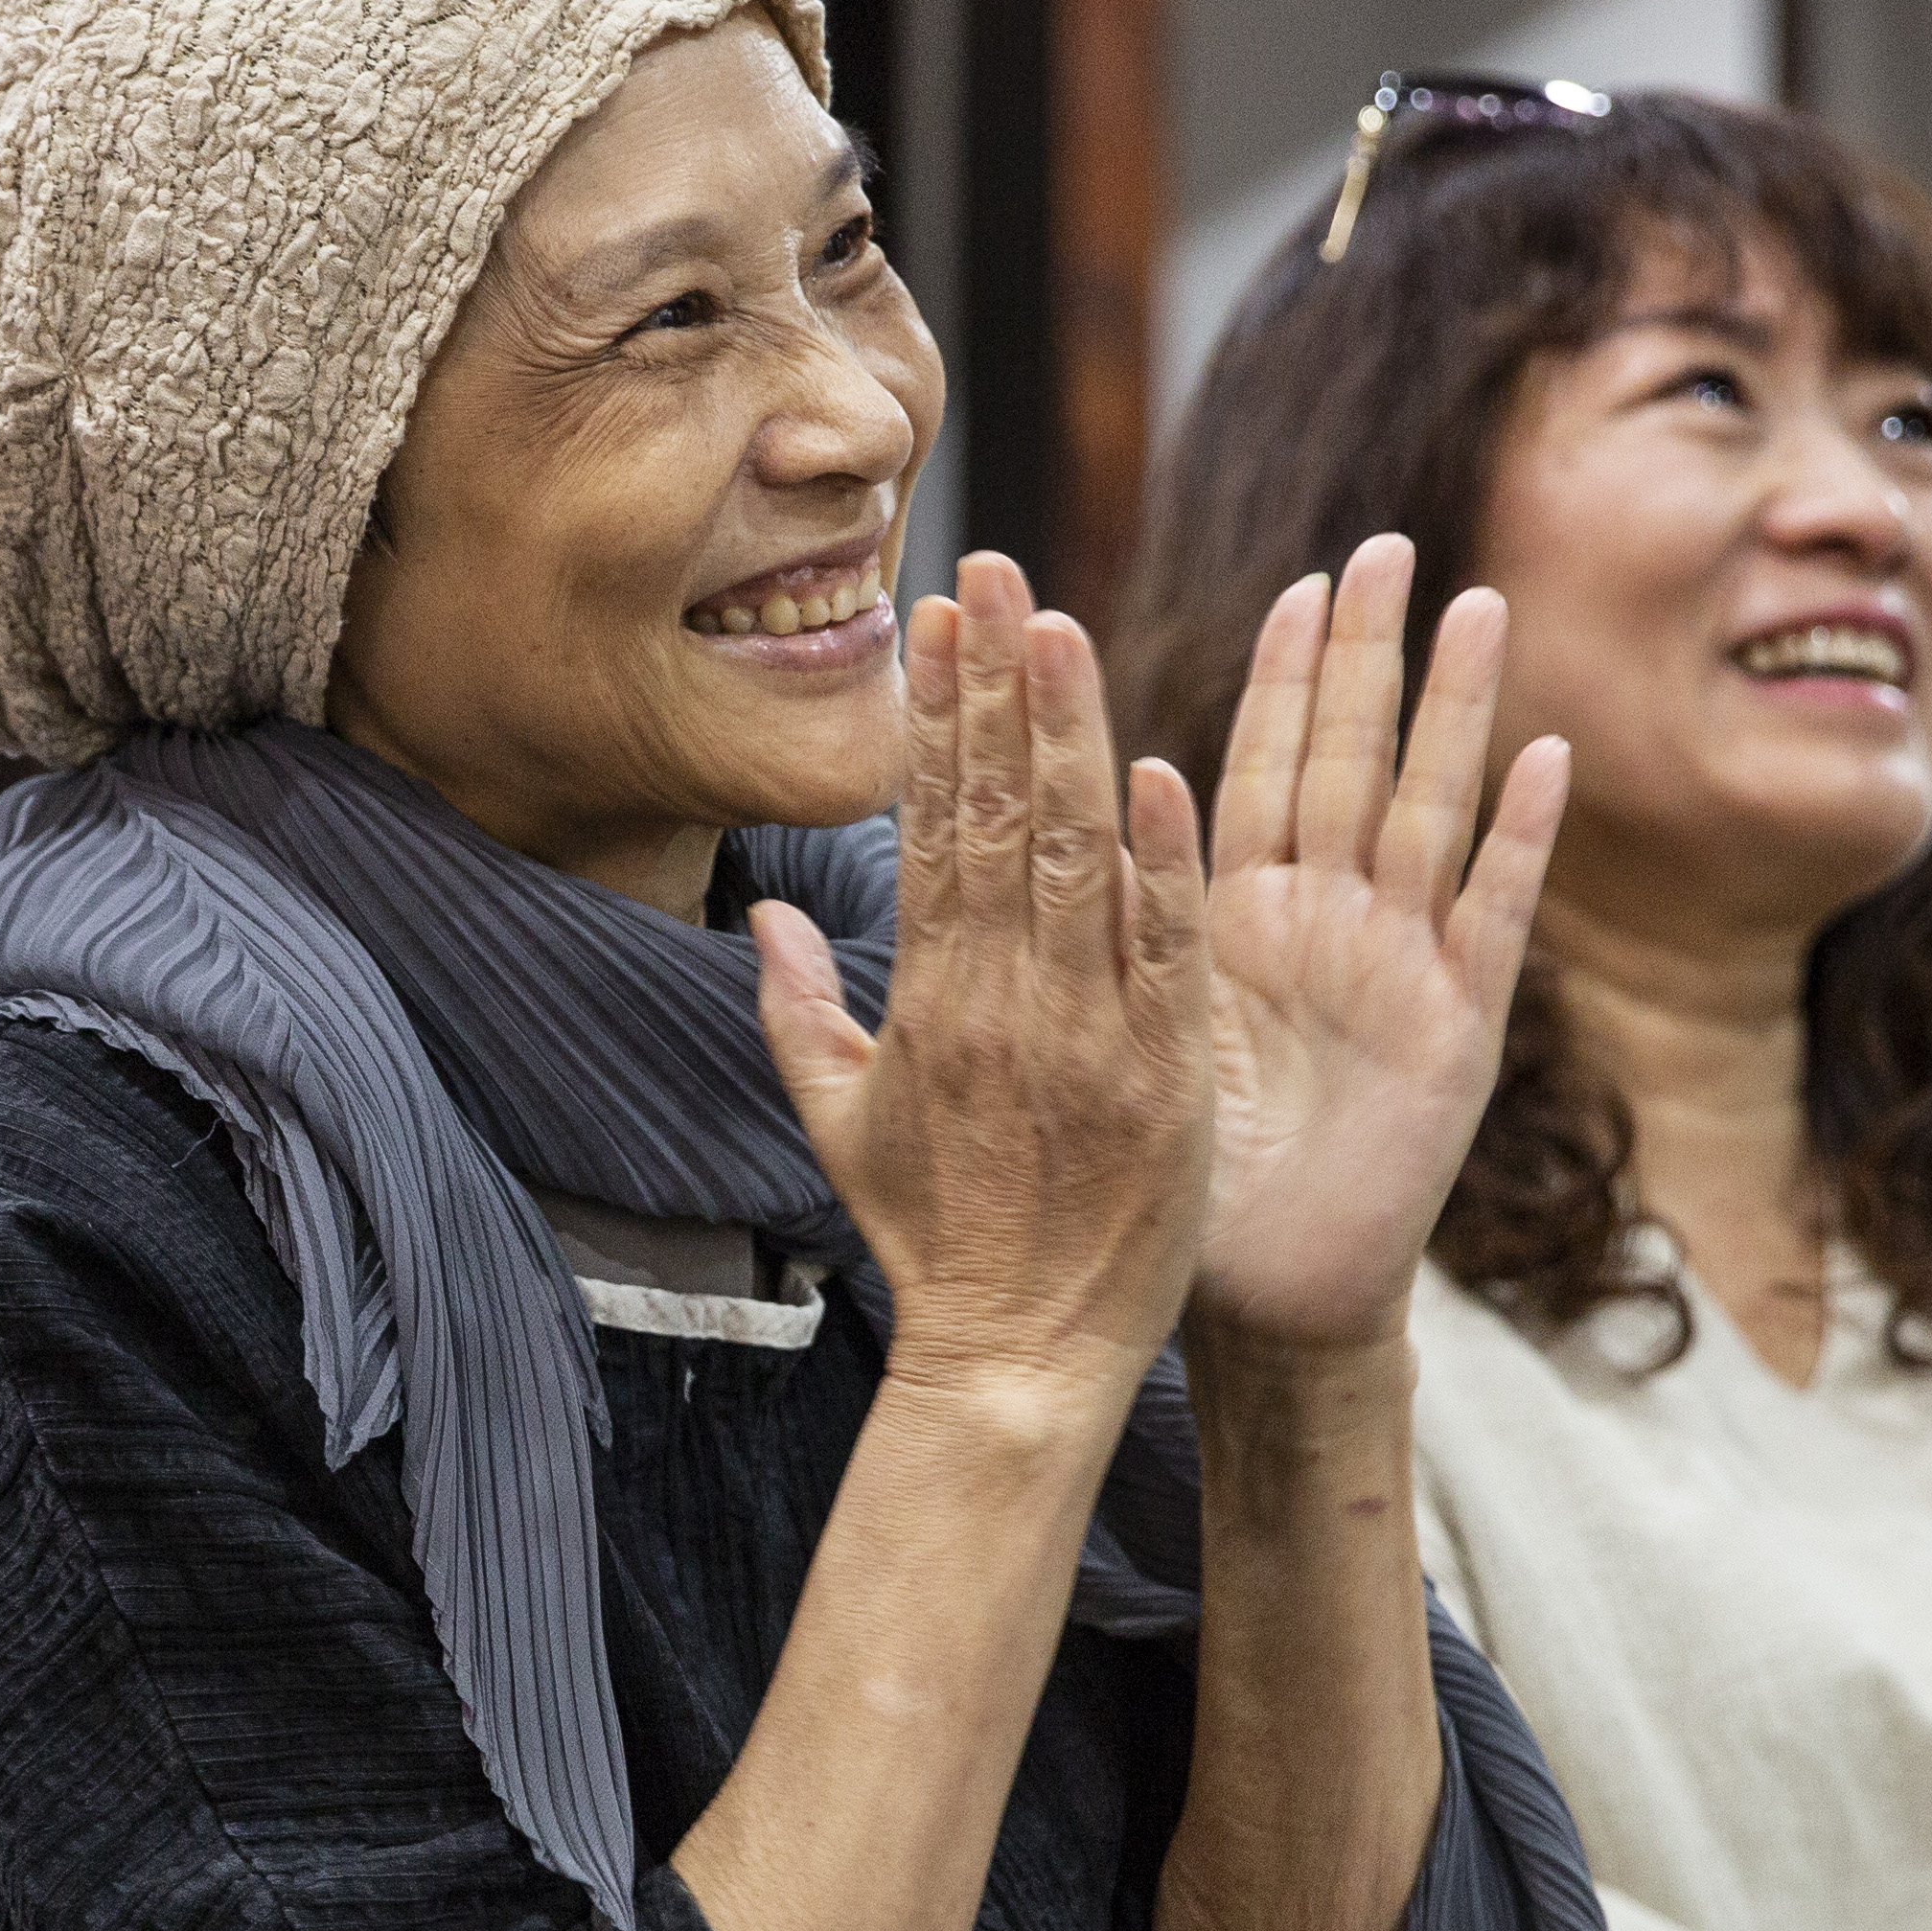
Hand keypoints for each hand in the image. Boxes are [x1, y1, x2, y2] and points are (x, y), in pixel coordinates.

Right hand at [753, 553, 1212, 1417]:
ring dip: (1072, 737)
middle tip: (999, 568)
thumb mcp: (839, 1127)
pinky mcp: (1162, 1081)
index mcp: (926, 1001)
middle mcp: (999, 1003)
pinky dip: (1163, 869)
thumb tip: (766, 914)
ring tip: (1063, 627)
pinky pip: (1164, 956)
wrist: (1016, 1362)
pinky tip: (1157, 775)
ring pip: (1077, 861)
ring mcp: (1083, 1038)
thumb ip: (800, 1013)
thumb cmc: (934, 1244)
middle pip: (998, 815)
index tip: (940, 616)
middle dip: (996, 685)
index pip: (934, 825)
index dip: (937, 714)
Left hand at [1185, 535, 1565, 1352]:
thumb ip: (1109, 936)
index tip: (1299, 583)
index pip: (1262, 767)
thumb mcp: (1131, 1038)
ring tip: (1477, 609)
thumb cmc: (1181, 1181)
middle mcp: (1328, 924)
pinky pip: (1493, 918)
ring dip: (1456, 712)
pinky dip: (1522, 838)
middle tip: (1390, 545)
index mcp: (1240, 918)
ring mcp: (1401, 968)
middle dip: (1372, 655)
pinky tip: (1549, 757)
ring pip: (1429, 810)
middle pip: (1354, 759)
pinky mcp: (1458, 1031)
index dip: (1283, 679)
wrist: (1261, 1299)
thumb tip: (1042, 828)